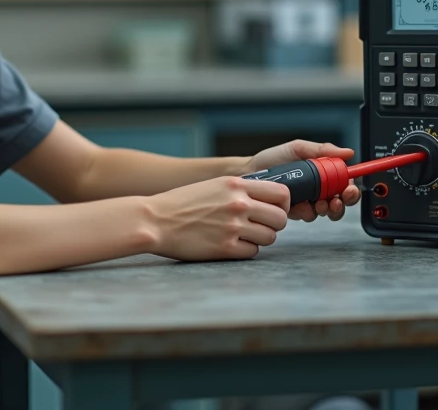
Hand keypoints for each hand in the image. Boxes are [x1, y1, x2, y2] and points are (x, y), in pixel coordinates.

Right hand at [146, 176, 289, 261]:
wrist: (155, 220)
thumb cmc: (182, 203)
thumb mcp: (214, 185)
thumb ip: (240, 190)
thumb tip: (267, 200)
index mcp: (236, 184)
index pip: (281, 193)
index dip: (282, 204)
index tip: (275, 209)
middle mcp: (238, 204)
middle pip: (280, 218)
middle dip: (273, 224)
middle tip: (260, 226)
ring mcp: (233, 227)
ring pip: (269, 237)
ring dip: (260, 239)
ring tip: (243, 236)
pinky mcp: (225, 248)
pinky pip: (252, 252)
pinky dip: (245, 250)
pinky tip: (231, 245)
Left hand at [243, 139, 361, 222]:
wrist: (250, 173)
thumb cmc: (271, 159)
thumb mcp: (298, 148)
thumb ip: (322, 150)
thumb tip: (347, 152)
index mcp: (322, 173)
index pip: (344, 182)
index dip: (351, 188)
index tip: (349, 188)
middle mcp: (318, 188)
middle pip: (341, 201)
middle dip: (343, 203)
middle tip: (338, 200)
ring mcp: (308, 201)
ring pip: (327, 211)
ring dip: (328, 209)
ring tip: (320, 203)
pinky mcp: (296, 212)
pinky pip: (309, 216)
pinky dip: (309, 212)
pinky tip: (303, 206)